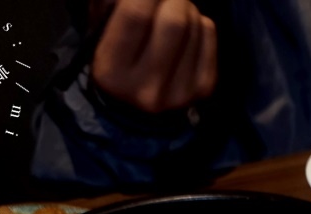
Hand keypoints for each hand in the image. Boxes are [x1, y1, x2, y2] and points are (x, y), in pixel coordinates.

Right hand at [90, 0, 216, 113]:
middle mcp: (147, 90)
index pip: (136, 15)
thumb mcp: (102, 35)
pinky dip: (198, 21)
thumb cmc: (118, 60)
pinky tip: (186, 28)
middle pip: (173, 21)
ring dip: (184, 7)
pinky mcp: (203, 88)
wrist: (139, 108)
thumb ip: (116, 6)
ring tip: (172, 10)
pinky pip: (208, 33)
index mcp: (113, 74)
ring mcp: (180, 92)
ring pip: (193, 25)